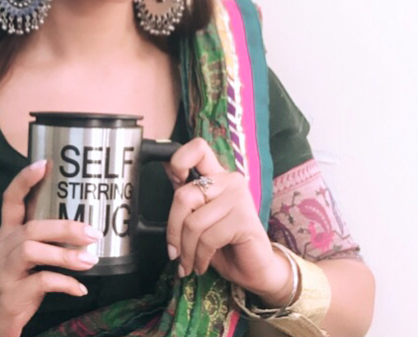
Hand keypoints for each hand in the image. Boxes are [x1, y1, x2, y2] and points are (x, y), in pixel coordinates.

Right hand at [0, 160, 102, 336]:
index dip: (24, 180)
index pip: (10, 201)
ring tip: (90, 260)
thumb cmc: (16, 282)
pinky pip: (39, 282)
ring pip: (32, 251)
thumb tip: (85, 223)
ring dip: (65, 255)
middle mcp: (1, 249)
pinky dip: (64, 283)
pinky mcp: (9, 296)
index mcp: (6, 235)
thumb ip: (46, 239)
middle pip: (31, 228)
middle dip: (65, 227)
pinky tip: (79, 288)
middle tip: (92, 232)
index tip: (44, 163)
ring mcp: (2, 272)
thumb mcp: (27, 257)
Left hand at [166, 139, 292, 304]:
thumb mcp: (198, 216)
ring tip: (189, 264)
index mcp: (217, 175)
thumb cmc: (224, 243)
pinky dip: (200, 257)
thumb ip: (185, 194)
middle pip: (184, 195)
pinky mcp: (244, 219)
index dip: (180, 159)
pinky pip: (208, 238)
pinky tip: (202, 264)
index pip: (199, 148)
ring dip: (186, 251)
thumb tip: (164, 164)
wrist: (253, 270)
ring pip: (193, 222)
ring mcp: (239, 197)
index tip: (175, 179)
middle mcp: (230, 180)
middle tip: (174, 252)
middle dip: (173, 230)